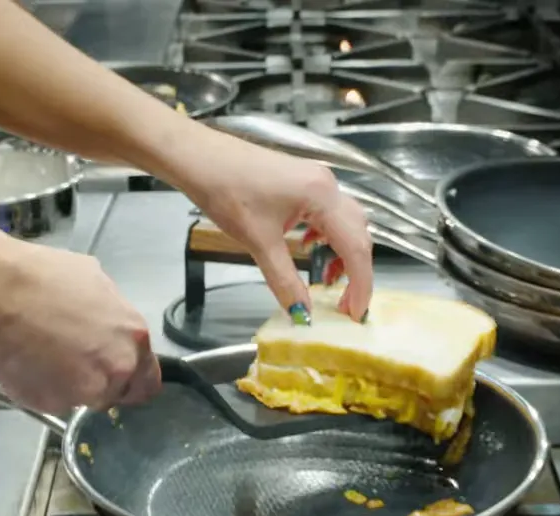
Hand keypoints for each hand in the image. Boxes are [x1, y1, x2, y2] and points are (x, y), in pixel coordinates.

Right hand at [0, 241, 159, 413]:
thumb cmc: (45, 277)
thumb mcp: (97, 283)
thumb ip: (114, 316)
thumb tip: (110, 326)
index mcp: (133, 341)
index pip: (148, 383)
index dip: (132, 379)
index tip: (116, 373)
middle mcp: (115, 372)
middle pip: (115, 393)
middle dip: (99, 381)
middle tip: (73, 360)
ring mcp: (82, 392)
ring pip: (82, 398)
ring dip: (70, 385)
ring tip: (44, 356)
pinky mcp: (48, 403)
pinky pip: (51, 400)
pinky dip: (42, 388)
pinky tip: (26, 362)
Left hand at [179, 133, 373, 321]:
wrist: (199, 157)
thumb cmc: (226, 191)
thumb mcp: (258, 242)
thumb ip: (285, 280)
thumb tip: (302, 314)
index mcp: (322, 196)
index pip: (356, 246)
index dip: (361, 284)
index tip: (355, 313)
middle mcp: (327, 185)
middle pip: (358, 234)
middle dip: (356, 272)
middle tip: (344, 304)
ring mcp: (316, 180)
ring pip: (345, 223)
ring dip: (343, 253)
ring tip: (328, 280)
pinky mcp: (303, 181)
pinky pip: (328, 213)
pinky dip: (328, 237)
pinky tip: (310, 248)